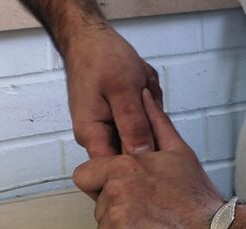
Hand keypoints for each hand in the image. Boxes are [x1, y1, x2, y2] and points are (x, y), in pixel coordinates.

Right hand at [62, 27, 163, 157]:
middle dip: (149, 131)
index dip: (138, 167)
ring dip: (149, 116)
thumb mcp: (124, 90)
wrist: (90, 38)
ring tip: (142, 89)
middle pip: (132, 155)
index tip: (156, 150)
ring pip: (139, 136)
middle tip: (148, 101)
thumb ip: (134, 125)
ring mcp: (107, 128)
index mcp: (92, 135)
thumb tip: (143, 157)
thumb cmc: (101, 58)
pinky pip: (140, 123)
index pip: (114, 172)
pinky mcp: (116, 119)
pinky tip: (144, 89)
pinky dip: (147, 107)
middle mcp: (97, 137)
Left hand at [73, 89, 224, 228]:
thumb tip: (144, 94)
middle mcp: (114, 194)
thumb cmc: (199, 200)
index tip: (124, 191)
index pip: (84, 175)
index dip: (101, 184)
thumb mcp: (180, 154)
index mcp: (124, 168)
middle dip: (117, 210)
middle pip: (99, 205)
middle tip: (150, 214)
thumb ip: (156, 123)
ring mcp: (115, 224)